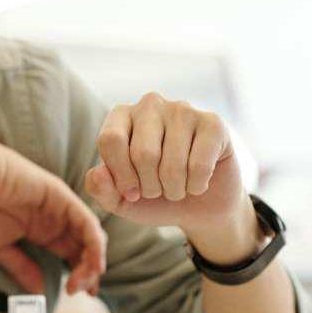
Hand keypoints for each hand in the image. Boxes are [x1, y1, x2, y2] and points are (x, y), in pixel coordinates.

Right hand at [0, 140, 105, 295]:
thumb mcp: (1, 248)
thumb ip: (22, 267)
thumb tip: (39, 290)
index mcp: (43, 231)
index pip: (71, 255)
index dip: (79, 275)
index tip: (76, 294)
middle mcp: (56, 220)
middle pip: (84, 248)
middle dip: (88, 272)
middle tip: (83, 292)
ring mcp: (61, 208)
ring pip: (90, 236)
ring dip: (92, 260)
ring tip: (84, 280)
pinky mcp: (62, 197)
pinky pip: (86, 222)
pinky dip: (94, 243)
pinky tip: (93, 261)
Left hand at [83, 92, 255, 251]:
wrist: (199, 207)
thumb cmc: (154, 198)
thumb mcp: (119, 201)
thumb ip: (100, 189)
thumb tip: (98, 173)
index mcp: (121, 116)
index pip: (111, 140)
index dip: (121, 176)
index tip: (131, 192)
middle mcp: (150, 104)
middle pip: (143, 153)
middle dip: (150, 186)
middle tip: (158, 191)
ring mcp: (183, 110)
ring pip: (172, 162)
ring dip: (174, 189)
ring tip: (177, 188)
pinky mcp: (213, 123)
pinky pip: (199, 165)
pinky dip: (197, 186)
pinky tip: (198, 183)